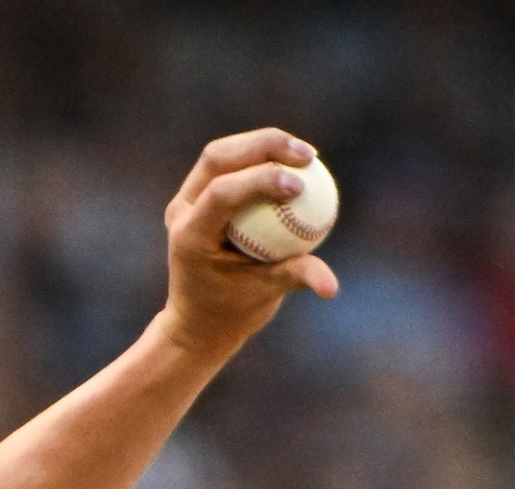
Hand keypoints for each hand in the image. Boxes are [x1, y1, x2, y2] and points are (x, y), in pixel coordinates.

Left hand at [157, 129, 339, 362]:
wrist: (200, 318)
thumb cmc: (233, 310)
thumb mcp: (265, 295)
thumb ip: (296, 278)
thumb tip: (331, 287)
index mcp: (190, 236)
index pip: (221, 192)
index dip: (260, 180)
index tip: (300, 185)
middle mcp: (182, 210)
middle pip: (218, 157)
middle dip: (264, 146)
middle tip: (307, 155)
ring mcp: (187, 199)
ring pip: (222, 153)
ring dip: (264, 143)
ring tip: (306, 155)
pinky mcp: (199, 194)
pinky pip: (231, 164)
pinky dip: (263, 157)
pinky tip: (297, 162)